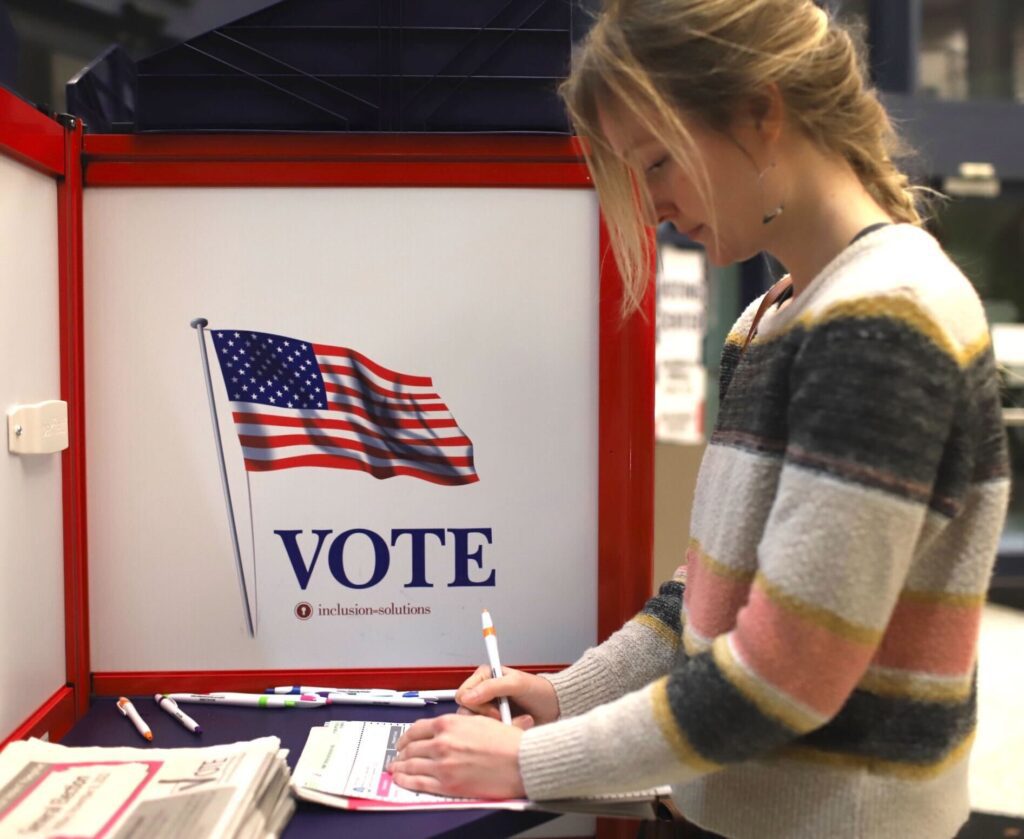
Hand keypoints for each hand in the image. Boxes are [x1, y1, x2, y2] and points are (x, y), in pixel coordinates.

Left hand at [389, 713, 530, 797]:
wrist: (520, 761)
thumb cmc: (507, 742)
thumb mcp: (479, 720)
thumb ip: (458, 724)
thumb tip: (448, 730)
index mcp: (449, 723)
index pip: (417, 729)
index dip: (407, 736)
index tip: (404, 740)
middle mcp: (442, 742)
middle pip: (411, 747)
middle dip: (402, 752)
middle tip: (399, 756)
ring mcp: (442, 764)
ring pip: (411, 764)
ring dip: (400, 766)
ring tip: (396, 768)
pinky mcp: (447, 784)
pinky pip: (418, 783)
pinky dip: (406, 781)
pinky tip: (401, 780)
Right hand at [455, 665, 559, 724]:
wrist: (555, 708)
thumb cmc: (539, 691)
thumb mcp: (517, 684)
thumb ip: (491, 687)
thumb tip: (468, 697)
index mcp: (484, 677)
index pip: (463, 694)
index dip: (476, 705)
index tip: (496, 710)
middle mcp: (482, 693)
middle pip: (466, 713)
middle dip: (487, 719)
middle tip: (504, 718)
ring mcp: (488, 710)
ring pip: (476, 726)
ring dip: (496, 727)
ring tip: (514, 722)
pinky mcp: (494, 724)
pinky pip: (487, 734)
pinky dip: (502, 733)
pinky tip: (515, 726)